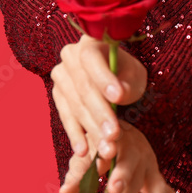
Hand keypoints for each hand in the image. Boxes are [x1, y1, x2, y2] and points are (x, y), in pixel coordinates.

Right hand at [51, 34, 147, 160]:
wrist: (115, 79)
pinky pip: (66, 117)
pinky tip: (84, 151)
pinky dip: (76, 135)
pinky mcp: (58, 95)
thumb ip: (126, 84)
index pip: (92, 59)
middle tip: (114, 135)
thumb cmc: (127, 74)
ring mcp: (61, 76)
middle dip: (100, 114)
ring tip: (107, 149)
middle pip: (83, 88)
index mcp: (90, 41)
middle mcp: (70, 56)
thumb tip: (118, 95)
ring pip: (75, 106)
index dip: (104, 79)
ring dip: (91, 130)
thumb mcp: (134, 76)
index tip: (118, 98)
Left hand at [59, 119, 191, 192]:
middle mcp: (139, 153)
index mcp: (120, 141)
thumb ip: (78, 172)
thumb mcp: (85, 153)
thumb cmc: (96, 142)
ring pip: (155, 188)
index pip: (116, 154)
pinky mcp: (156, 178)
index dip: (114, 166)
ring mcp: (151, 166)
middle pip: (133, 177)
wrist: (116, 126)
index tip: (109, 183)